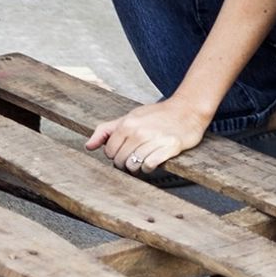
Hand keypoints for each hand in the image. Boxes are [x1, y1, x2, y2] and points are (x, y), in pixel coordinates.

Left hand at [85, 98, 209, 173]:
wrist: (187, 109)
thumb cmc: (157, 115)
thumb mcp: (129, 118)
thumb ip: (106, 130)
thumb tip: (88, 146)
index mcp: (127, 124)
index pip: (110, 151)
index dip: (114, 155)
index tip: (123, 151)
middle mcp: (139, 132)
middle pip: (120, 161)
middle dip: (124, 163)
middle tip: (133, 158)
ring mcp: (155, 139)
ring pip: (134, 165)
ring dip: (137, 167)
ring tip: (142, 160)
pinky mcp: (170, 147)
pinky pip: (150, 166)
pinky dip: (148, 168)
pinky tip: (152, 162)